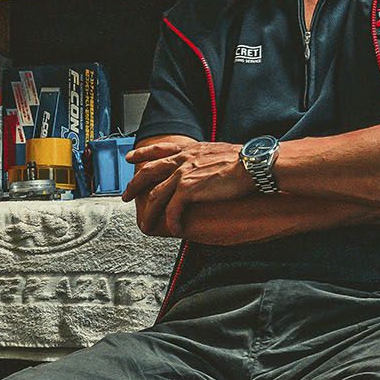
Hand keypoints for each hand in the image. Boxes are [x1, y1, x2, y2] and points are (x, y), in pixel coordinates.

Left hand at [125, 140, 252, 236]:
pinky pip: (173, 210)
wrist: (253, 164)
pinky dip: (172, 221)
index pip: (160, 149)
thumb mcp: (218, 152)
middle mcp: (182, 160)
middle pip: (149, 172)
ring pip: (156, 195)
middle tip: (125, 196)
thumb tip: (207, 166)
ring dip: (150, 212)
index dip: (142, 153)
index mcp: (190, 150)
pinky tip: (175, 229)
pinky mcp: (188, 189)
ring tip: (145, 224)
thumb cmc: (244, 160)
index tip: (130, 158)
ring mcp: (183, 174)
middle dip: (134, 185)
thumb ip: (206, 158)